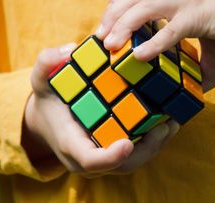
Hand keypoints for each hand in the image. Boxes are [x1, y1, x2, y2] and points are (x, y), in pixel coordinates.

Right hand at [22, 45, 179, 176]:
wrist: (49, 119)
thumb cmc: (48, 99)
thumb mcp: (41, 79)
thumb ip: (47, 63)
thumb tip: (69, 50)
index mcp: (70, 143)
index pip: (90, 159)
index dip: (109, 156)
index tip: (126, 144)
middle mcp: (90, 156)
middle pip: (122, 164)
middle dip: (146, 148)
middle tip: (165, 126)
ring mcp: (105, 155)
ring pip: (134, 159)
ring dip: (156, 143)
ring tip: (173, 122)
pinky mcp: (115, 148)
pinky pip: (137, 150)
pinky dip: (154, 137)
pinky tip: (168, 118)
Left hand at [97, 0, 214, 90]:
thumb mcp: (210, 43)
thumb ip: (199, 62)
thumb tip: (197, 87)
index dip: (116, 6)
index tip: (106, 28)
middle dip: (111, 17)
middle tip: (101, 40)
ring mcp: (187, 0)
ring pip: (143, 7)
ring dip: (123, 27)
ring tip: (110, 47)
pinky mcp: (200, 15)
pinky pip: (170, 29)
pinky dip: (152, 44)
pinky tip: (139, 57)